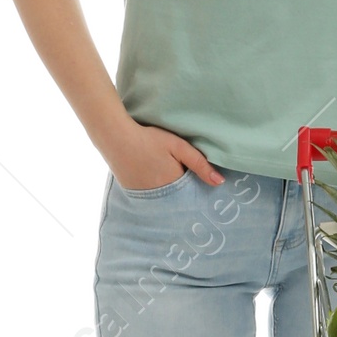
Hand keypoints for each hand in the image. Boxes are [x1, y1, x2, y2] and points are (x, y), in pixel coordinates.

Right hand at [106, 120, 221, 188]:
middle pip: (177, 199)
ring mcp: (143, 196)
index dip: (196, 190)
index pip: (191, 195)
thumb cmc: (149, 139)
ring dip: (168, 192)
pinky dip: (154, 190)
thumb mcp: (179, 147)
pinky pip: (149, 196)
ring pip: (163, 198)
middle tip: (183, 181)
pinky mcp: (132, 192)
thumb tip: (220, 182)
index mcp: (173, 186)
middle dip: (183, 193)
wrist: (116, 137)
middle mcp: (158, 196)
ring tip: (166, 177)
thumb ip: (200, 164)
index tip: (200, 187)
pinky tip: (153, 178)